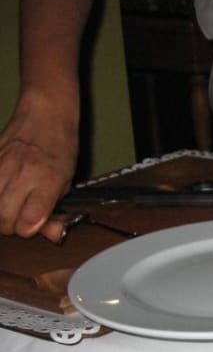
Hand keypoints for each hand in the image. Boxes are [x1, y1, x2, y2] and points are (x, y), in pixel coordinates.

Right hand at [0, 100, 76, 241]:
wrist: (45, 116)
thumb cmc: (60, 150)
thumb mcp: (68, 183)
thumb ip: (56, 210)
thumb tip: (54, 235)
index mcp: (48, 182)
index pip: (28, 222)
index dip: (29, 230)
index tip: (34, 224)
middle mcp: (23, 175)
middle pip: (4, 219)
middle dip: (11, 226)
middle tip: (18, 218)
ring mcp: (2, 166)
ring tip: (7, 206)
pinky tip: (1, 193)